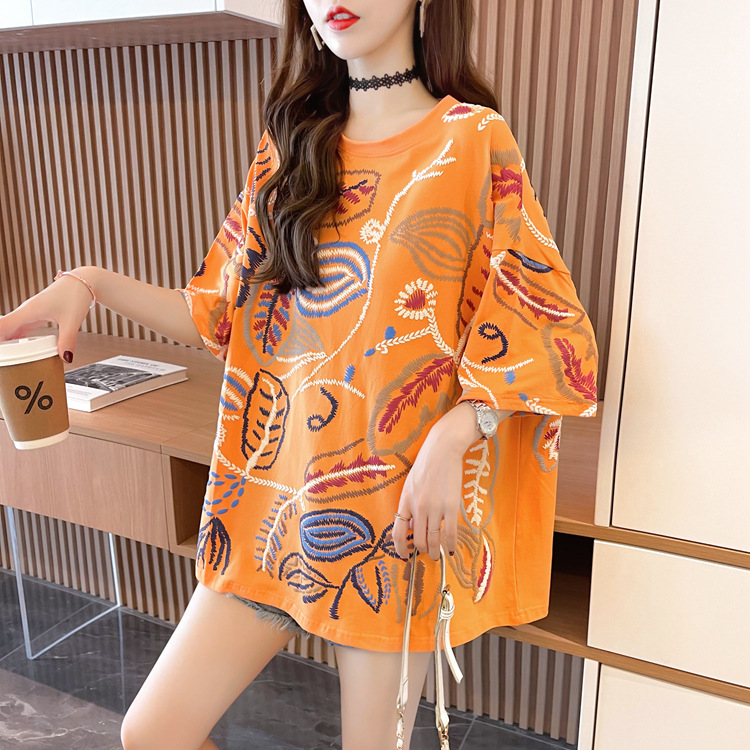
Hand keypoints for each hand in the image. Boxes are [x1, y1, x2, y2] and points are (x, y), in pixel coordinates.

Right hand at [0, 273, 94, 361]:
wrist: (84, 282)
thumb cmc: (76, 295)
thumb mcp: (72, 320)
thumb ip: (67, 340)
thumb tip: (65, 358)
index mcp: (30, 311)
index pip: (2, 325)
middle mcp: (26, 310)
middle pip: (3, 328)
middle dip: (1, 342)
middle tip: (3, 359)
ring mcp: (30, 312)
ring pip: (11, 327)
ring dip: (6, 340)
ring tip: (7, 356)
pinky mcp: (37, 314)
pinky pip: (20, 327)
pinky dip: (16, 337)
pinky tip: (16, 347)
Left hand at [391, 424, 464, 561]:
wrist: (443, 449)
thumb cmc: (426, 465)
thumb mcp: (410, 484)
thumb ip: (409, 506)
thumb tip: (410, 527)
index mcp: (405, 501)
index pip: (397, 531)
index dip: (399, 548)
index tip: (404, 556)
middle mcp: (419, 507)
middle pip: (417, 540)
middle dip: (421, 551)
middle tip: (426, 554)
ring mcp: (435, 508)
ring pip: (433, 540)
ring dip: (435, 552)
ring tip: (437, 556)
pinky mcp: (451, 506)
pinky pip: (450, 533)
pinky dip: (450, 545)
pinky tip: (450, 550)